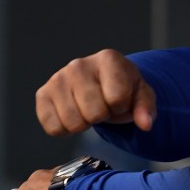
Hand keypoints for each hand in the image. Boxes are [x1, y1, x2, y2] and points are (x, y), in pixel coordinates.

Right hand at [35, 48, 156, 135]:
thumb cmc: (122, 88)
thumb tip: (145, 124)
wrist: (100, 82)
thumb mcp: (141, 94)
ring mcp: (58, 78)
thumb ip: (146, 108)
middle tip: (103, 107)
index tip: (120, 100)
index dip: (122, 107)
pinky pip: (53, 128)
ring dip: (85, 124)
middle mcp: (79, 64)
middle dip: (103, 117)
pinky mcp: (43, 94)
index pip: (117, 98)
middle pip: (94, 113)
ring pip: (73, 123)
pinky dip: (66, 130)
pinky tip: (74, 114)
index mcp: (108, 59)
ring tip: (89, 109)